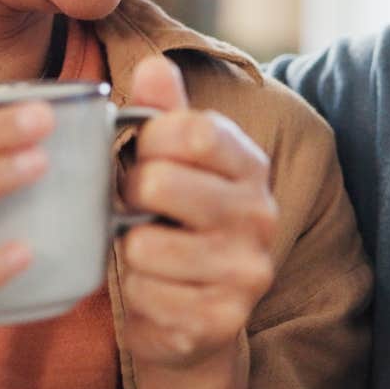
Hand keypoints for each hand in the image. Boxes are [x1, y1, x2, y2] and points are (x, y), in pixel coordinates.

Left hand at [119, 55, 277, 381]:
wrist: (199, 322)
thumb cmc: (176, 225)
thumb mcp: (175, 164)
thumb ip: (165, 115)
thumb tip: (153, 66)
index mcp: (250, 167)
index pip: (197, 130)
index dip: (152, 140)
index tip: (145, 155)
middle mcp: (260, 216)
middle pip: (161, 184)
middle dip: (129, 197)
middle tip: (137, 210)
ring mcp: (246, 271)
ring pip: (143, 245)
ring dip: (130, 253)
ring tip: (148, 254)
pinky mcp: (222, 320)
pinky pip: (145, 295)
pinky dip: (137, 296)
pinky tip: (157, 293)